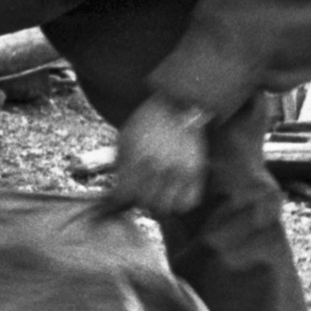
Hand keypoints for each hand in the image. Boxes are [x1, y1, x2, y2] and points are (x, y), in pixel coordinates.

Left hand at [104, 96, 210, 217]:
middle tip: (141, 191)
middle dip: (140, 199)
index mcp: (136, 158)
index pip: (123, 195)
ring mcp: (179, 171)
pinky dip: (180, 203)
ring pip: (165, 208)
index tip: (121, 196)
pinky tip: (174, 193)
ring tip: (158, 193)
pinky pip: (188, 203)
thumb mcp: (125, 138)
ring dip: (159, 204)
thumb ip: (119, 167)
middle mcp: (159, 167)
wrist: (177, 103)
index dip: (120, 199)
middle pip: (144, 203)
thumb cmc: (147, 122)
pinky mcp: (196, 172)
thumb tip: (113, 195)